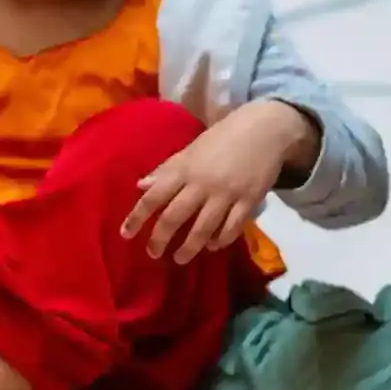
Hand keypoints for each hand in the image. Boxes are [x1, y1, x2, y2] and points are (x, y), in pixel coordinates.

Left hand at [122, 100, 312, 263]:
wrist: (264, 130)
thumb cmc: (223, 138)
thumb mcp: (191, 150)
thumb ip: (167, 170)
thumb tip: (141, 187)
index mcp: (184, 169)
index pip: (154, 197)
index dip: (137, 218)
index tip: (125, 234)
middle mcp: (202, 183)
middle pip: (175, 217)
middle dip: (160, 239)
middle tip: (154, 254)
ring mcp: (227, 193)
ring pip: (203, 228)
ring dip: (190, 247)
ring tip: (181, 258)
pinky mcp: (249, 200)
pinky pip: (233, 227)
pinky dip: (221, 240)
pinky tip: (213, 246)